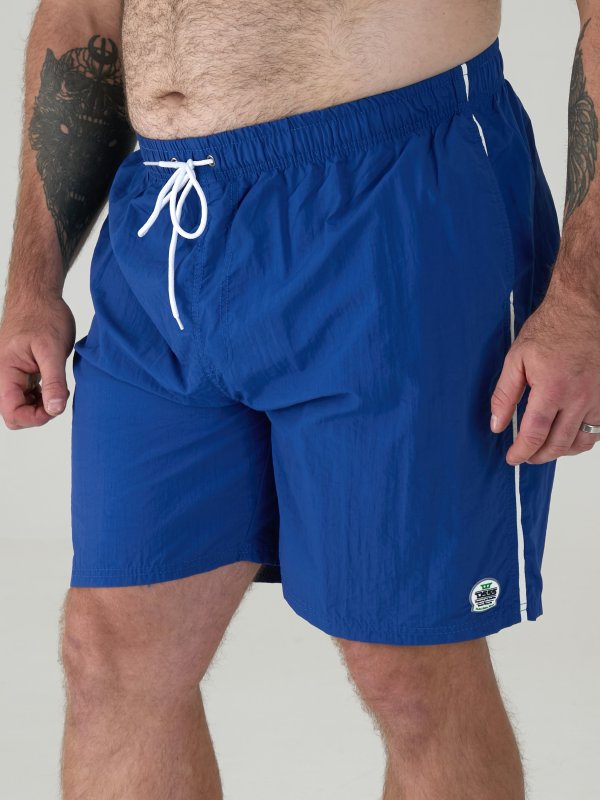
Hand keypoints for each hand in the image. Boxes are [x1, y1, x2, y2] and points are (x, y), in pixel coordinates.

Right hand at [0, 295, 75, 428]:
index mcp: (4, 373)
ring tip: (56, 386)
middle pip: (15, 415)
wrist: (38, 296)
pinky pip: (26, 396)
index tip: (56, 406)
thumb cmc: (43, 317)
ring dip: (40, 405)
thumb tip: (55, 410)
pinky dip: (41, 396)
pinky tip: (53, 383)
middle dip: (38, 414)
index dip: (36, 418)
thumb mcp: (53, 350)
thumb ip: (54, 382)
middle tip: (58, 395)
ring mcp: (10, 377)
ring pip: (21, 407)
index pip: (13, 414)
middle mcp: (2, 378)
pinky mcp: (20, 374)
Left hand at [490, 285, 599, 464]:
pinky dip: (583, 440)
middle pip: (559, 444)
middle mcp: (580, 397)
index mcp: (553, 388)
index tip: (512, 457)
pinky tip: (568, 437)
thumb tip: (497, 425)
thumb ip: (504, 395)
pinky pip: (599, 430)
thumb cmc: (550, 329)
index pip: (535, 434)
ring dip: (561, 451)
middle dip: (538, 456)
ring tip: (544, 449)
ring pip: (582, 442)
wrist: (584, 309)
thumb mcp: (516, 359)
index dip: (521, 451)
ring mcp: (599, 398)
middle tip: (525, 456)